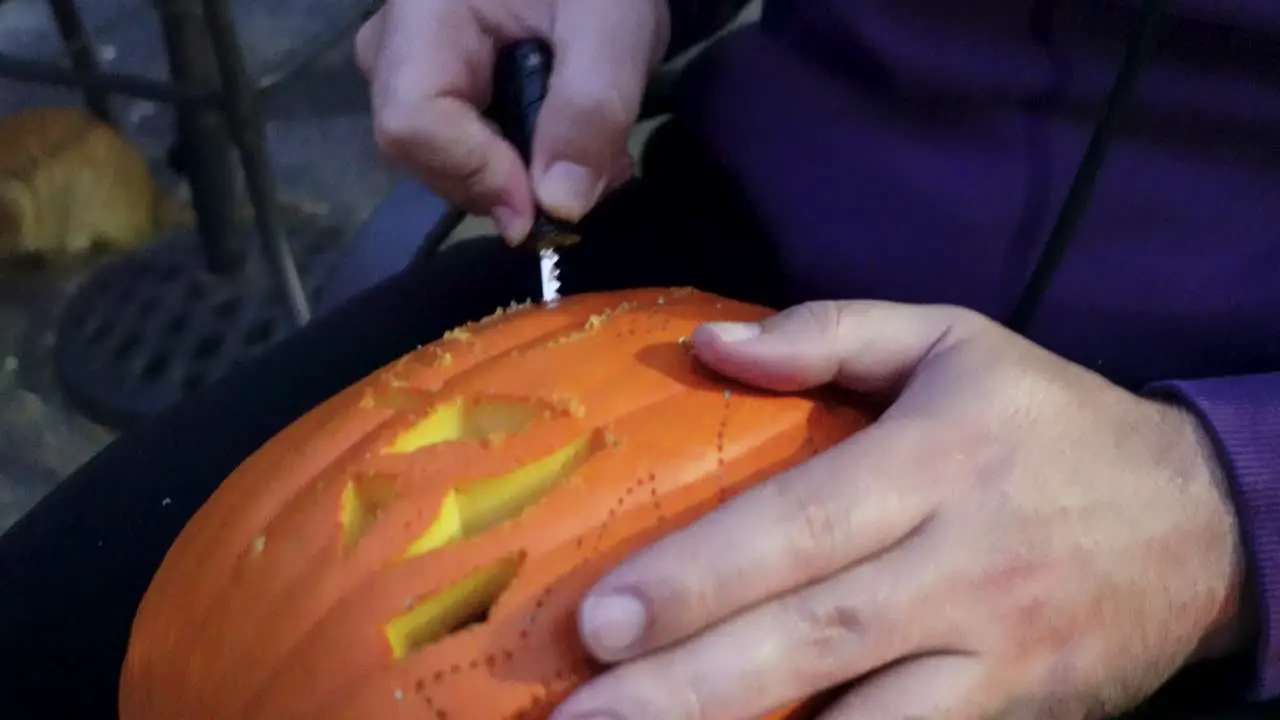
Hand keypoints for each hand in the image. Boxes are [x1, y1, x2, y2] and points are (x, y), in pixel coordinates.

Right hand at [355, 0, 662, 243]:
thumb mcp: (612, 24)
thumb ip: (589, 106)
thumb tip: (558, 206)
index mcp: (421, 15)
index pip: (412, 123)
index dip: (479, 176)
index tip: (552, 204)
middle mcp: (394, 49)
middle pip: (428, 156)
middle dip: (515, 183)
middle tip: (601, 169)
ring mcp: (410, 74)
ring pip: (449, 165)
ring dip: (527, 180)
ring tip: (598, 150)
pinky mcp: (438, 94)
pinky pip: (466, 155)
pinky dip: (525, 167)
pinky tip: (573, 144)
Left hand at [551, 300, 1250, 718]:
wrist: (1201, 519)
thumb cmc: (1051, 421)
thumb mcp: (954, 341)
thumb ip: (831, 331)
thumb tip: (708, 346)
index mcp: (936, 460)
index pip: (801, 526)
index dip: (700, 579)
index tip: (601, 620)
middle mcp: (962, 563)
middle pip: (814, 635)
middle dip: (690, 686)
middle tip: (583, 718)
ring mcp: (995, 653)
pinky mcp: (1017, 712)